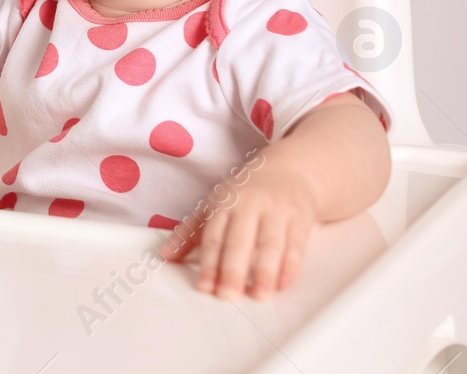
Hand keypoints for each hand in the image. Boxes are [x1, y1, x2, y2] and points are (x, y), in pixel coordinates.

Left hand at [161, 162, 317, 299]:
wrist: (287, 171)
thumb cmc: (245, 194)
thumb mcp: (214, 207)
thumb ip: (190, 233)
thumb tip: (165, 255)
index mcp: (224, 203)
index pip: (213, 237)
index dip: (208, 263)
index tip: (205, 287)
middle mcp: (250, 205)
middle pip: (240, 241)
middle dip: (233, 270)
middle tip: (228, 296)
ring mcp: (277, 211)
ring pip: (270, 244)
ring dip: (265, 272)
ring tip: (259, 296)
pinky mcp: (300, 218)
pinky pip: (296, 244)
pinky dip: (290, 266)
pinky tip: (283, 284)